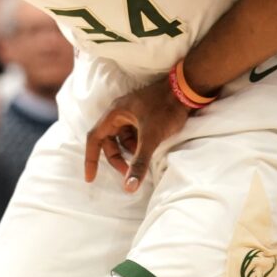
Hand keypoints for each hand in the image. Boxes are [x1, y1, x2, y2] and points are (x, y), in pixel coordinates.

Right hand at [85, 76, 189, 192]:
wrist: (186, 90)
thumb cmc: (165, 109)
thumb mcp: (151, 138)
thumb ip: (139, 162)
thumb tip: (129, 187)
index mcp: (114, 114)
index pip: (94, 139)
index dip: (90, 159)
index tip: (90, 178)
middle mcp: (119, 112)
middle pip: (108, 141)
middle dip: (116, 158)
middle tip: (128, 173)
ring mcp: (131, 113)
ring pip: (121, 139)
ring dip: (128, 152)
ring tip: (143, 158)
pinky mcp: (142, 115)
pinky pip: (133, 134)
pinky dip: (137, 145)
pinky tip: (149, 149)